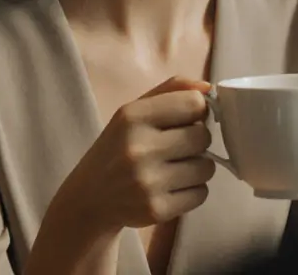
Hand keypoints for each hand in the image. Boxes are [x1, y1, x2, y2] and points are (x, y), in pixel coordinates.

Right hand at [52, 76, 216, 232]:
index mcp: (132, 117)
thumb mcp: (134, 112)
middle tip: (178, 147)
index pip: (193, 103)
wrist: (90, 199)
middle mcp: (138, 148)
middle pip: (203, 136)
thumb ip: (172, 90)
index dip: (197, 110)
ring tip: (174, 169)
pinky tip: (171, 188)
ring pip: (207, 167)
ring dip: (197, 168)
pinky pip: (201, 194)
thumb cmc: (118, 148)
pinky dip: (192, 191)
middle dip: (197, 141)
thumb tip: (208, 87)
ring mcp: (147, 182)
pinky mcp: (157, 210)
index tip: (187, 119)